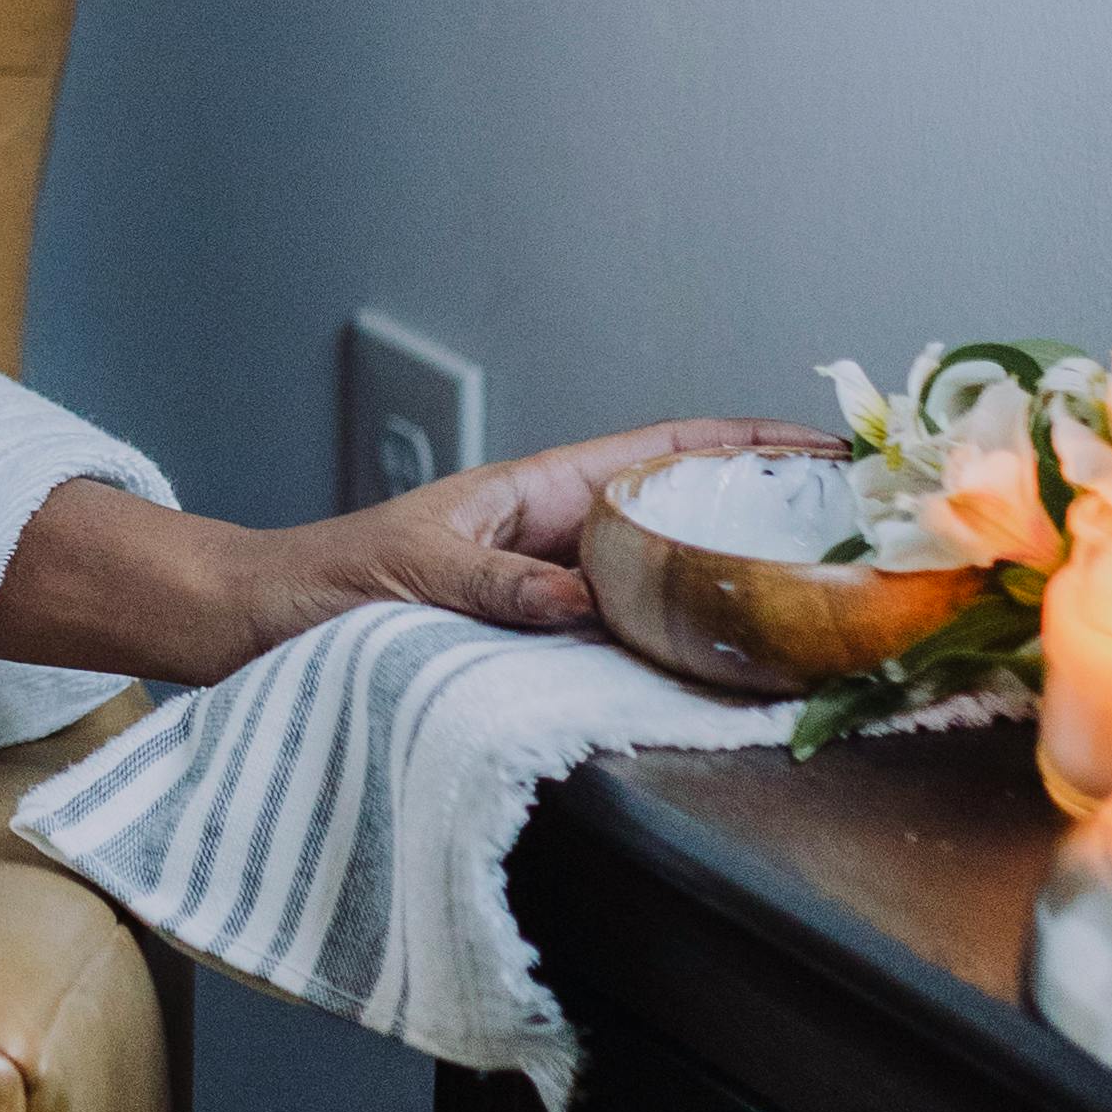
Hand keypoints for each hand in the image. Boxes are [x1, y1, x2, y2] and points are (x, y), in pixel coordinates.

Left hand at [248, 417, 832, 646]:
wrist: (257, 630)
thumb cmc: (322, 586)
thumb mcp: (410, 575)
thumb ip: (493, 587)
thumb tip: (581, 601)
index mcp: (537, 494)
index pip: (664, 448)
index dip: (749, 439)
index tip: (828, 443)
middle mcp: (559, 541)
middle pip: (685, 514)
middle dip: (767, 513)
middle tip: (854, 535)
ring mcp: (554, 596)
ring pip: (666, 582)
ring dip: (733, 587)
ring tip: (818, 602)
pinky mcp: (538, 651)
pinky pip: (625, 645)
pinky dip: (678, 651)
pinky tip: (724, 672)